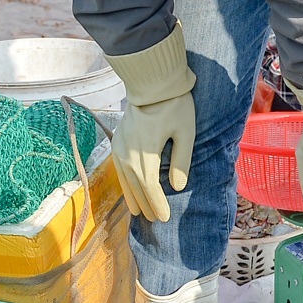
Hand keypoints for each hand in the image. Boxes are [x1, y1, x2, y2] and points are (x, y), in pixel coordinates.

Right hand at [104, 23, 198, 221]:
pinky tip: (129, 191)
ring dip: (133, 197)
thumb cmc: (174, 105)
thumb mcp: (185, 132)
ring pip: (126, 180)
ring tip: (139, 213)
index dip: (157, 204)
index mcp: (146, 154)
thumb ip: (182, 161)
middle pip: (137, 187)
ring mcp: (120, 148)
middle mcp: (128, 154)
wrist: (151, 82)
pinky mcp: (117, 142)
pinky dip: (124, 183)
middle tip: (156, 220)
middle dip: (147, 205)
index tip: (165, 218)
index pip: (150, 187)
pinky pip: (119, 169)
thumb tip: (177, 187)